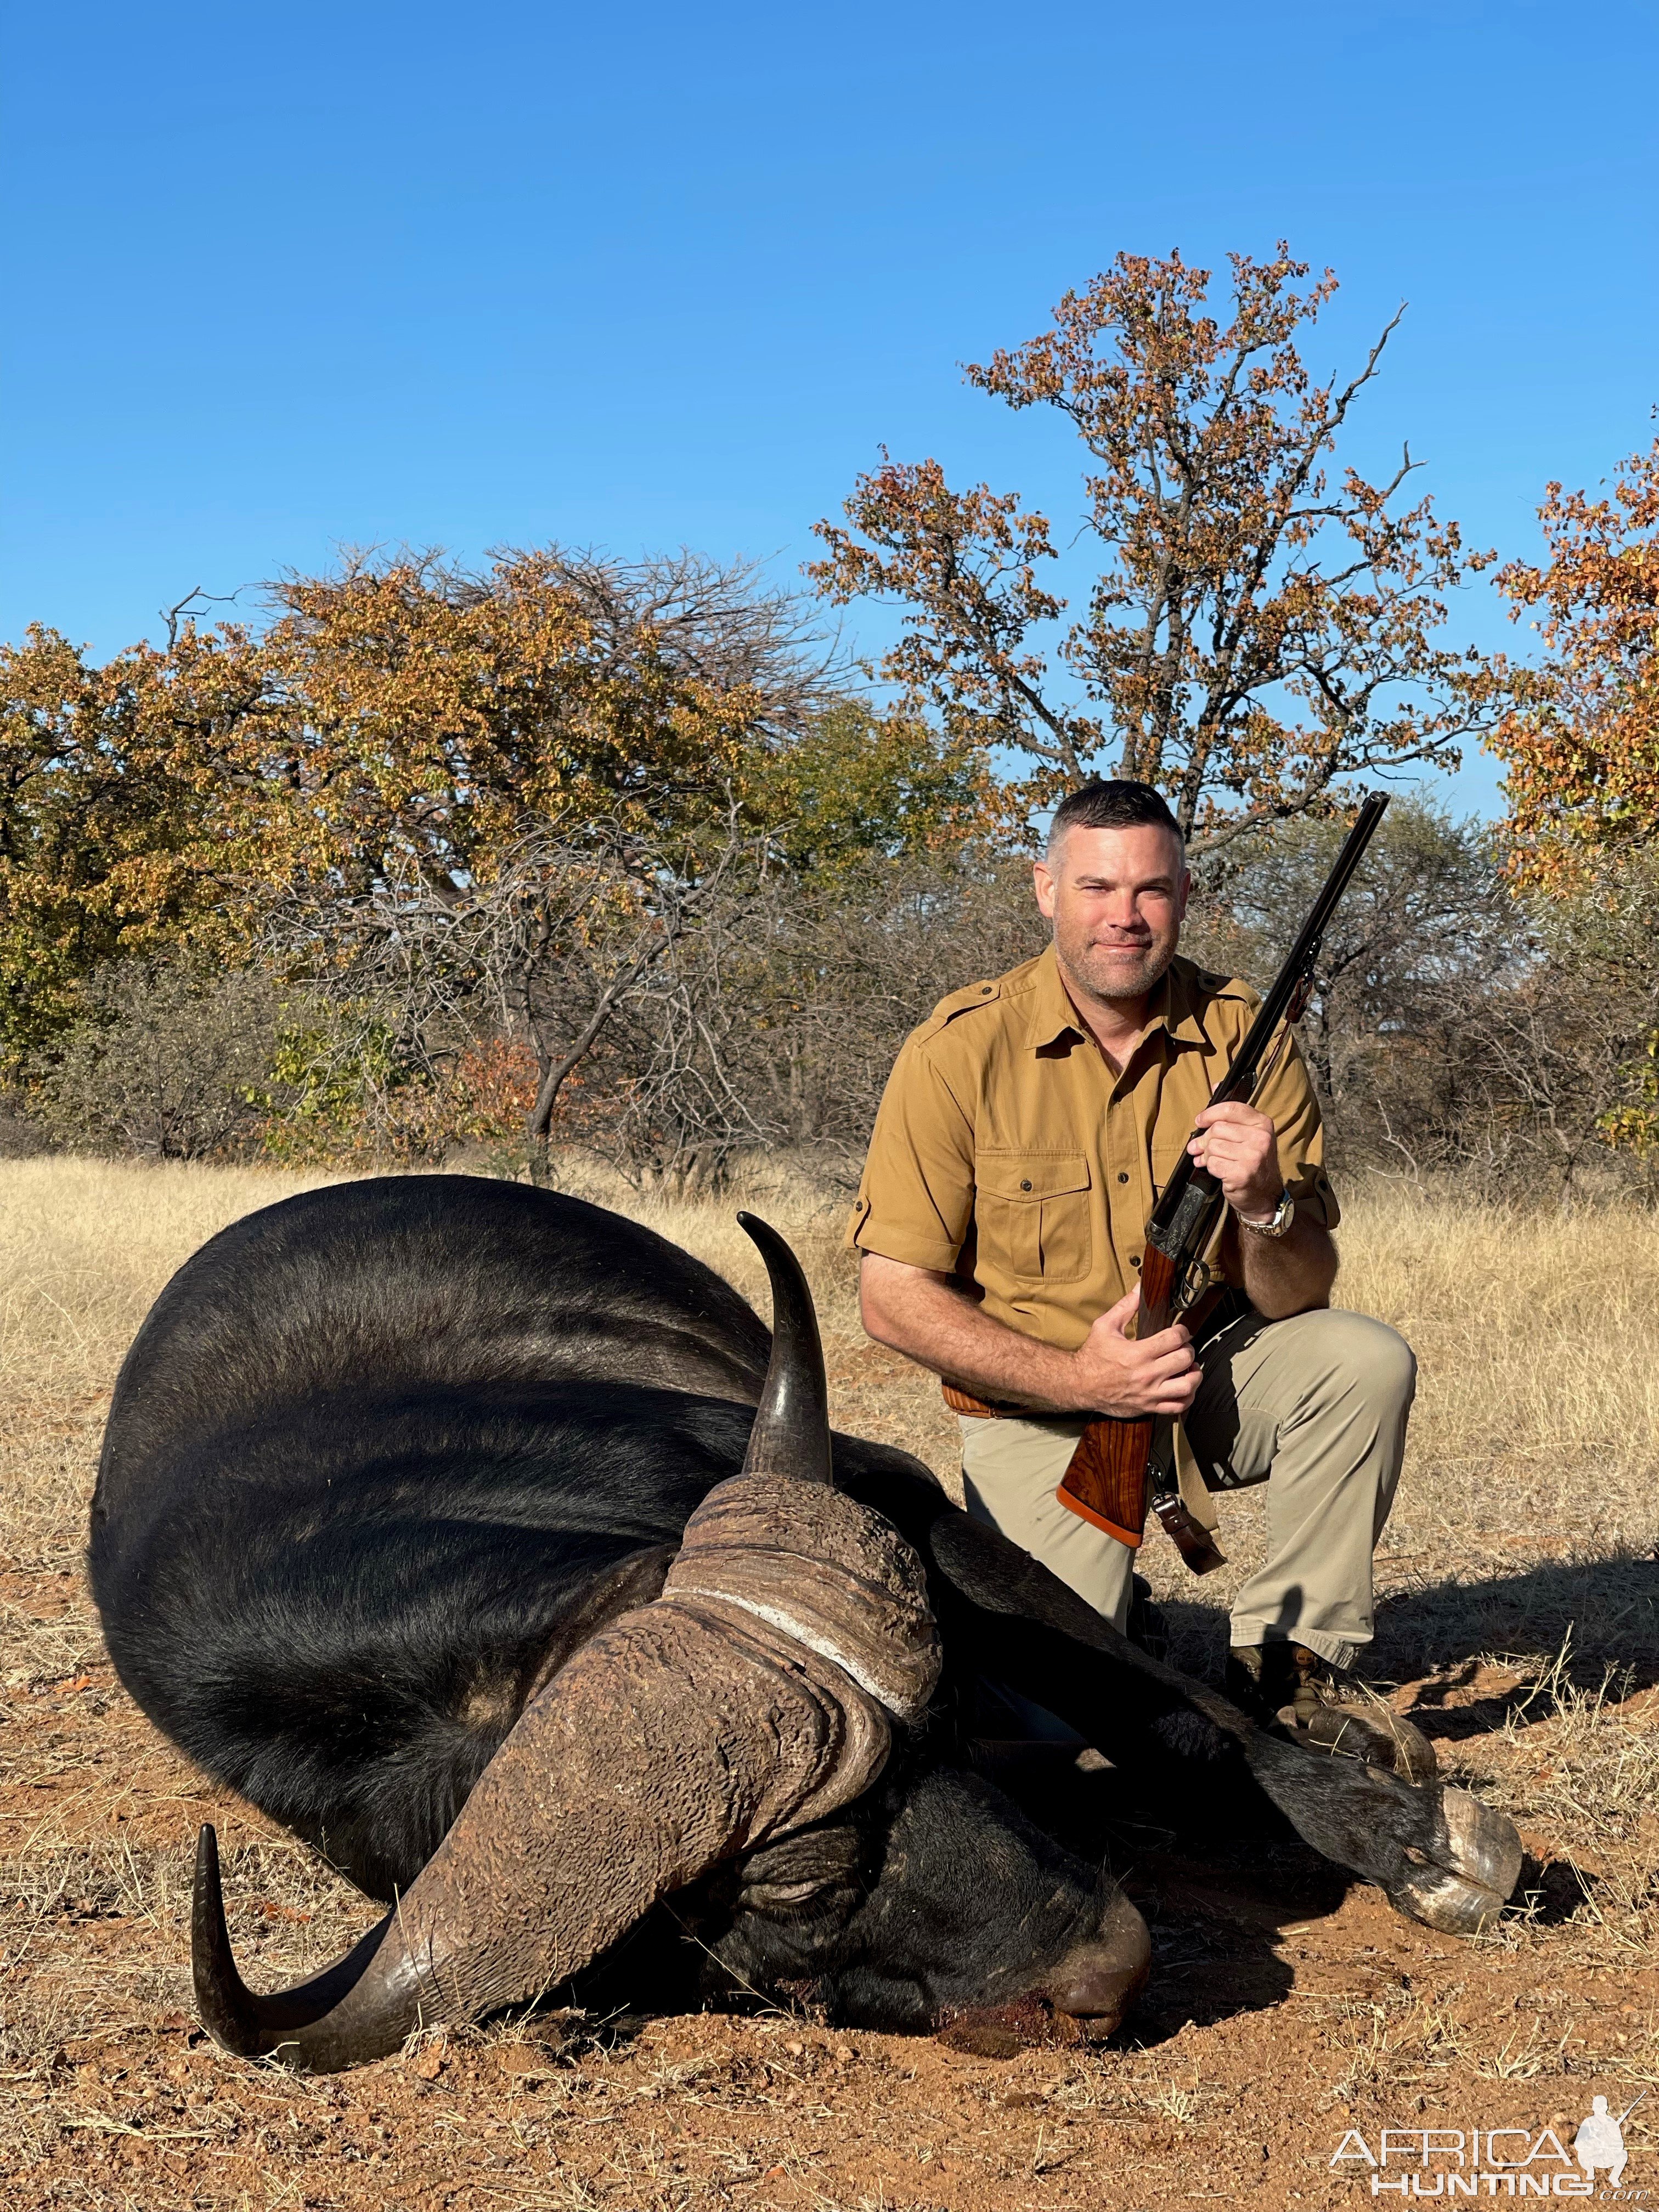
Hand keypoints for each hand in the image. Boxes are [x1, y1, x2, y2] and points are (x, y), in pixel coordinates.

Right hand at [1070, 1289, 1200, 1418]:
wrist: (1079, 1385)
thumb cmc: (1093, 1356)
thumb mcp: (1105, 1326)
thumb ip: (1126, 1306)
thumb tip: (1140, 1287)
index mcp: (1137, 1353)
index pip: (1174, 1339)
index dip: (1182, 1331)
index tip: (1180, 1331)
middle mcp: (1146, 1374)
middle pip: (1184, 1359)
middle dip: (1188, 1349)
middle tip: (1183, 1347)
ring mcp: (1149, 1393)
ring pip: (1187, 1385)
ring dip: (1194, 1374)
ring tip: (1190, 1367)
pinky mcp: (1148, 1407)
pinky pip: (1178, 1406)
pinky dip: (1187, 1397)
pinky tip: (1184, 1387)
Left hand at [1189, 1101, 1282, 1220]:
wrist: (1264, 1196)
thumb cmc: (1253, 1163)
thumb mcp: (1249, 1135)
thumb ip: (1233, 1113)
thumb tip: (1216, 1085)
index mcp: (1263, 1124)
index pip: (1230, 1109)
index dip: (1210, 1114)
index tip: (1200, 1121)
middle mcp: (1261, 1138)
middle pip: (1217, 1129)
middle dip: (1204, 1140)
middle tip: (1199, 1147)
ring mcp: (1253, 1156)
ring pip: (1213, 1147)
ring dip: (1206, 1155)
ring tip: (1209, 1160)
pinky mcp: (1242, 1173)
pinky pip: (1213, 1164)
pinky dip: (1210, 1168)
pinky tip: (1217, 1171)